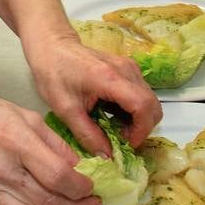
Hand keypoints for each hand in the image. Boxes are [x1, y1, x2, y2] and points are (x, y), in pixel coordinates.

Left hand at [24, 28, 162, 155]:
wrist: (51, 47)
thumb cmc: (54, 74)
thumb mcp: (66, 110)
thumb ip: (88, 135)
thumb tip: (107, 157)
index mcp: (110, 79)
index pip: (143, 106)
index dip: (140, 131)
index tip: (125, 144)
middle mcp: (126, 70)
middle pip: (153, 105)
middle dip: (141, 128)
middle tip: (119, 139)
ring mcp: (129, 66)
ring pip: (149, 100)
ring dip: (137, 120)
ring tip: (112, 127)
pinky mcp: (127, 67)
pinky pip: (141, 93)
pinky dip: (133, 109)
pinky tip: (112, 114)